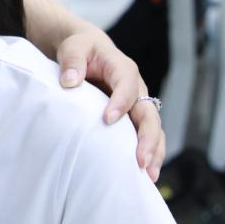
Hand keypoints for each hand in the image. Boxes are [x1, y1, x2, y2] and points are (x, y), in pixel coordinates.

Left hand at [56, 28, 165, 180]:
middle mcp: (136, 87)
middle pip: (149, 112)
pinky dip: (150, 154)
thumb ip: (72, 61)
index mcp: (122, 68)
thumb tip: (69, 81)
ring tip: (149, 175)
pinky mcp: (132, 117)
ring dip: (154, 151)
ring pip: (153, 128)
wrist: (87, 51)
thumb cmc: (80, 49)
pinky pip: (145, 135)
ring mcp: (137, 104)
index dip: (120, 102)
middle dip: (147, 137)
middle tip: (140, 160)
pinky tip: (145, 176)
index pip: (127, 85)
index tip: (107, 119)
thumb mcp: (73, 47)